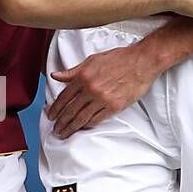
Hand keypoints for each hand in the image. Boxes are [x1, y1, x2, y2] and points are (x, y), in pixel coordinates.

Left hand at [47, 37, 164, 136]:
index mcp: (83, 76)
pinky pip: (97, 119)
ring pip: (82, 117)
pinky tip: (82, 128)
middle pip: (70, 110)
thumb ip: (72, 71)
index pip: (64, 96)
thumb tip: (55, 76)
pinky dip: (88, 125)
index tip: (51, 115)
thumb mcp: (91, 60)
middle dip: (61, 122)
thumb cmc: (119, 59)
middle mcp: (90, 88)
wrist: (141, 61)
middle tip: (55, 129)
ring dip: (71, 127)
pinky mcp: (114, 106)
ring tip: (65, 133)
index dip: (55, 108)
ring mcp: (102, 98)